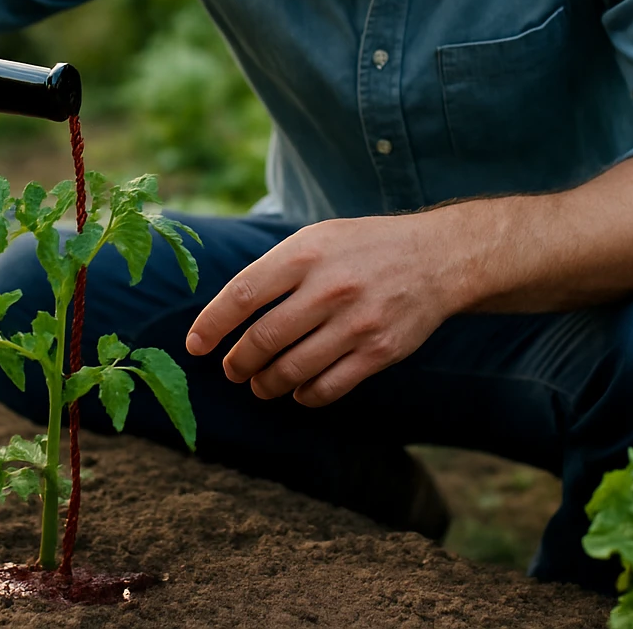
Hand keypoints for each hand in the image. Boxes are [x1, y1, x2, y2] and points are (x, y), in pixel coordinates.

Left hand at [184, 211, 467, 406]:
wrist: (437, 258)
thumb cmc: (364, 248)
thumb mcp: (317, 238)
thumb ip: (275, 269)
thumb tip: (226, 311)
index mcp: (306, 254)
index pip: (242, 295)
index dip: (211, 325)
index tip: (195, 346)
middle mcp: (329, 288)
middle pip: (263, 340)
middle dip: (238, 363)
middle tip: (232, 370)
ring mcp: (356, 323)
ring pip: (292, 370)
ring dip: (266, 384)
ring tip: (260, 384)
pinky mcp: (380, 351)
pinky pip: (328, 387)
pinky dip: (305, 395)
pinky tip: (299, 390)